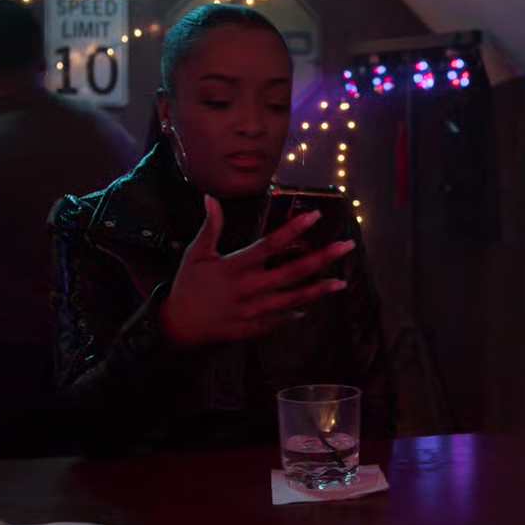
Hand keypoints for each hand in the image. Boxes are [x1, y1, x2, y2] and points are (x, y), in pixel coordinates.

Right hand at [159, 194, 354, 346]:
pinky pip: (282, 318)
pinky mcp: (255, 326)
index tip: (315, 216)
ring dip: (319, 290)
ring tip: (341, 282)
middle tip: (346, 246)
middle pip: (292, 272)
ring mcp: (254, 310)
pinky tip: (313, 303)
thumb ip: (210, 226)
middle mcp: (249, 288)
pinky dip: (298, 311)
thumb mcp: (197, 253)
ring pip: (293, 299)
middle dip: (322, 258)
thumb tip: (211, 198)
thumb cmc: (189, 285)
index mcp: (235, 267)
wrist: (179, 325)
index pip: (269, 244)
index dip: (293, 229)